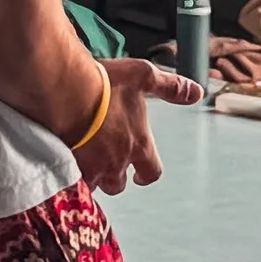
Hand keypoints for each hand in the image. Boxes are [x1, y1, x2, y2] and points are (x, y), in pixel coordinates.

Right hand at [72, 56, 201, 192]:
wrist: (66, 89)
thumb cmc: (105, 83)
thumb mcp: (143, 77)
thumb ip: (171, 88)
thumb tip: (197, 92)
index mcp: (138, 145)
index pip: (152, 172)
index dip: (146, 174)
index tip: (139, 175)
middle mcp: (116, 162)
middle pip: (118, 184)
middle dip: (113, 177)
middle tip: (105, 163)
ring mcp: (90, 167)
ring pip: (93, 184)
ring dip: (90, 175)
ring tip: (82, 160)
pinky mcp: (66, 165)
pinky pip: (69, 180)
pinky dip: (68, 172)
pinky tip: (63, 159)